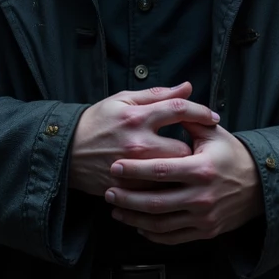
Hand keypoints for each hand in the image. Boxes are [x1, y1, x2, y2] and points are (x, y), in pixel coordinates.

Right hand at [68, 81, 218, 197]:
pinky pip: (158, 191)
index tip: (213, 117)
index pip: (178, 109)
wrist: (66, 152)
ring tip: (183, 166)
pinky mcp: (128, 188)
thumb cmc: (97, 122)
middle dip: (192, 148)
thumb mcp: (122, 100)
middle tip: (195, 148)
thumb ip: (157, 95)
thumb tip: (187, 87)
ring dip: (181, 169)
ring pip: (173, 173)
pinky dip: (165, 186)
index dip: (200, 111)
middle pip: (183, 148)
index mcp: (137, 117)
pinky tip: (167, 181)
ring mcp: (133, 169)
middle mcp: (137, 143)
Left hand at [104, 126, 264, 244]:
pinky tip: (138, 224)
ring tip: (116, 209)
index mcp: (201, 168)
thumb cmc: (232, 155)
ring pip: (160, 224)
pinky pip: (172, 238)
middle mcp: (202, 196)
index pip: (160, 170)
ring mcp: (203, 218)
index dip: (135, 170)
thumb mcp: (213, 134)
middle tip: (108, 191)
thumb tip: (165, 100)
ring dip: (133, 218)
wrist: (260, 186)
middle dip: (127, 198)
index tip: (115, 167)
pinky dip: (151, 233)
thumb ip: (188, 119)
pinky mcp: (205, 232)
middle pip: (155, 202)